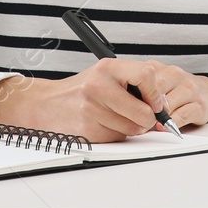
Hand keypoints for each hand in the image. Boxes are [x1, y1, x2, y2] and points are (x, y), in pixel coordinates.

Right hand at [0, 58, 207, 142]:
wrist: (44, 106)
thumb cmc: (81, 91)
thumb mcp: (107, 75)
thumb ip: (135, 82)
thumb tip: (163, 104)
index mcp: (108, 68)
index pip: (147, 75)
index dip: (157, 94)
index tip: (158, 103)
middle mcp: (100, 86)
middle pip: (144, 112)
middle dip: (146, 119)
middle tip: (139, 116)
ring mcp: (92, 110)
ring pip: (132, 129)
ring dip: (129, 128)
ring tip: (113, 117)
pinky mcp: (87, 131)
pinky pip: (116, 139)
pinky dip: (115, 136)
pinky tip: (102, 126)